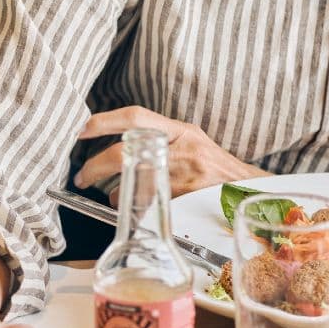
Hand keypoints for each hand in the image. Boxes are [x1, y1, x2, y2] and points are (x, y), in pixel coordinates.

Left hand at [74, 106, 269, 197]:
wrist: (247, 191)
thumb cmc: (216, 169)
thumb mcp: (193, 144)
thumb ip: (163, 142)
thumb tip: (120, 151)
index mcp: (182, 131)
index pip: (136, 117)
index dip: (105, 121)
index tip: (80, 128)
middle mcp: (182, 149)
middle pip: (125, 151)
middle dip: (95, 165)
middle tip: (81, 176)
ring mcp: (182, 176)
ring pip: (131, 182)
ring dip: (113, 192)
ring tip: (110, 195)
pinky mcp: (183, 202)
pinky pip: (145, 206)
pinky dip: (133, 208)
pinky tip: (134, 210)